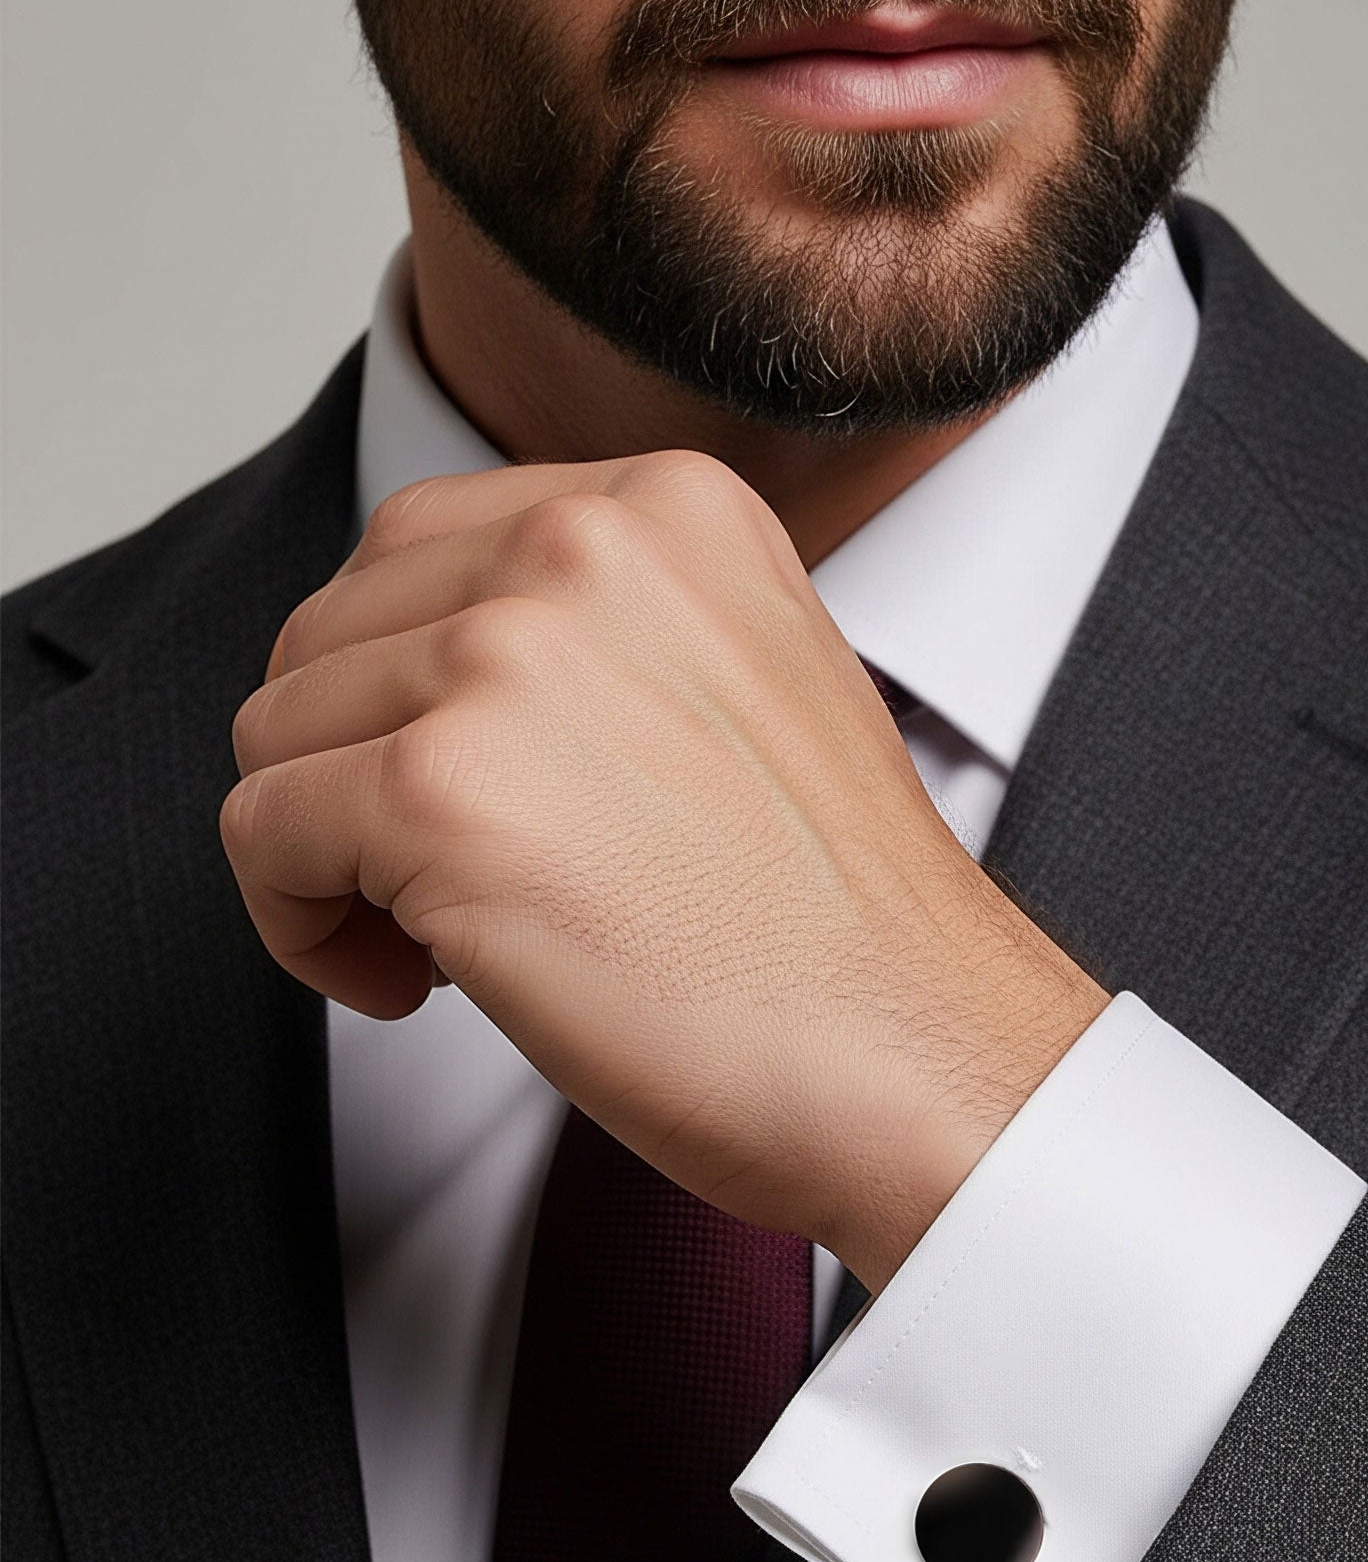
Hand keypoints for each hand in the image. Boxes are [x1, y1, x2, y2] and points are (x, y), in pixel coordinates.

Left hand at [222, 452, 1108, 1288]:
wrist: (915, 1055)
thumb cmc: (840, 925)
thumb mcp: (750, 686)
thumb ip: (604, 635)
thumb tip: (432, 670)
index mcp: (670, 507)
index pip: (420, 549)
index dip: (411, 690)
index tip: (473, 791)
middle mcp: (582, 547)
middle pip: (330, 635)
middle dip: (358, 769)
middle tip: (450, 881)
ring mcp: (505, 660)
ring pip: (278, 734)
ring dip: (331, 854)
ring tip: (445, 939)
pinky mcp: (436, 793)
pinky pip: (258, 837)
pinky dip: (303, 928)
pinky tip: (419, 983)